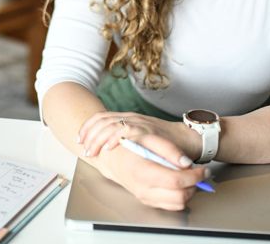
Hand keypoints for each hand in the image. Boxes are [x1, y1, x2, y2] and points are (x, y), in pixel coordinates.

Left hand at [77, 111, 193, 159]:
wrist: (190, 139)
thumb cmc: (167, 142)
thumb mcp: (142, 138)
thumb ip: (127, 139)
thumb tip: (108, 148)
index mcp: (129, 119)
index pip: (102, 117)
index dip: (88, 128)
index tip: (80, 140)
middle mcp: (133, 118)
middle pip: (103, 120)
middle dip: (90, 135)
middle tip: (85, 150)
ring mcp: (140, 123)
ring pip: (112, 125)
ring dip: (99, 139)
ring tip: (92, 151)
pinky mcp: (149, 131)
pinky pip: (128, 132)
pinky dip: (116, 139)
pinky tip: (108, 148)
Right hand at [93, 131, 207, 209]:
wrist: (111, 157)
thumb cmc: (128, 145)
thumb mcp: (148, 138)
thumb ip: (169, 150)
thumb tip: (187, 164)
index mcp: (142, 171)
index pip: (175, 180)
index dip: (194, 175)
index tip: (203, 169)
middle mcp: (143, 188)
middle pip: (180, 196)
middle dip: (194, 184)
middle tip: (199, 173)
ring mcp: (145, 197)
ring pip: (177, 203)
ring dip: (189, 190)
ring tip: (189, 176)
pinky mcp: (147, 201)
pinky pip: (171, 205)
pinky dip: (180, 195)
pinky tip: (179, 182)